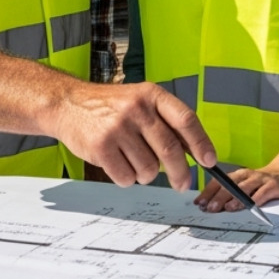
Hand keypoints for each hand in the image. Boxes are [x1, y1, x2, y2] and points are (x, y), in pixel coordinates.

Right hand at [47, 81, 215, 191]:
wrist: (68, 104)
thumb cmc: (109, 107)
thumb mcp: (140, 102)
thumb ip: (166, 122)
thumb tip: (196, 152)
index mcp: (151, 95)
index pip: (186, 120)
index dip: (201, 143)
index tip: (209, 161)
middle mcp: (136, 109)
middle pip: (170, 150)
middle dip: (180, 173)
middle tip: (182, 184)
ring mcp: (118, 128)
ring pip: (149, 169)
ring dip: (145, 174)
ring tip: (133, 161)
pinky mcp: (101, 147)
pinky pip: (127, 177)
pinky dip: (127, 178)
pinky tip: (118, 164)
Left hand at [194, 165, 278, 212]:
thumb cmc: (262, 185)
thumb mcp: (244, 187)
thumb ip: (230, 195)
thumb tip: (210, 208)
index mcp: (237, 176)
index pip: (218, 182)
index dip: (208, 193)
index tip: (199, 204)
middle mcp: (247, 176)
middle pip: (229, 185)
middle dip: (218, 197)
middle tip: (210, 208)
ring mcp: (260, 180)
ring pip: (245, 188)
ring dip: (235, 198)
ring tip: (227, 208)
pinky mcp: (273, 185)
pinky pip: (263, 192)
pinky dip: (256, 200)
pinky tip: (251, 207)